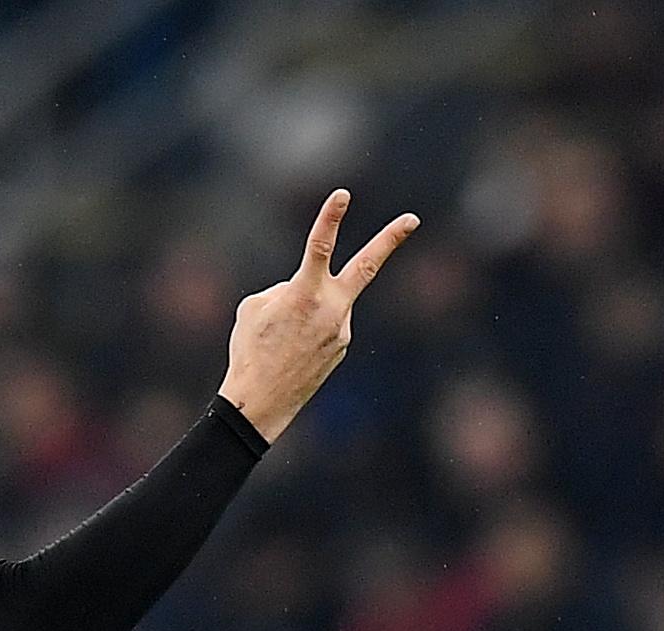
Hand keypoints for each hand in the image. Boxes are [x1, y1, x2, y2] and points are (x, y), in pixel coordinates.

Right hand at [217, 190, 419, 442]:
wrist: (262, 402)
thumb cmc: (250, 351)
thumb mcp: (254, 308)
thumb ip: (285, 289)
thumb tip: (305, 290)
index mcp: (304, 293)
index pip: (320, 247)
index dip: (331, 218)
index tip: (343, 195)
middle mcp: (332, 308)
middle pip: (366, 266)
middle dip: (390, 240)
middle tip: (413, 219)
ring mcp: (342, 329)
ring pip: (326, 302)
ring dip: (304, 312)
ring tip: (281, 341)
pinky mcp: (342, 347)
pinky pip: (324, 325)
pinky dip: (306, 330)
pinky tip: (291, 352)